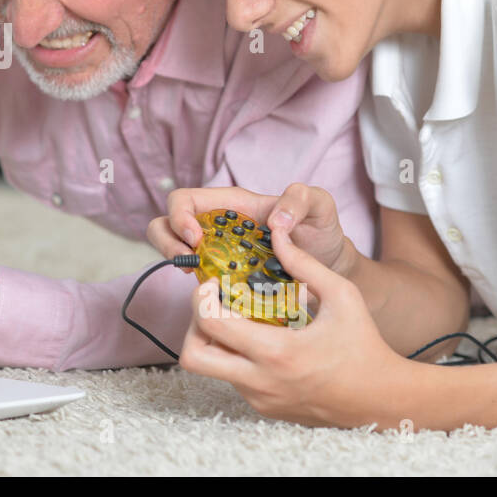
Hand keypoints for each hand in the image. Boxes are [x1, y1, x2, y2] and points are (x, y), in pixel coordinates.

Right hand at [146, 183, 356, 275]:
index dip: (179, 216)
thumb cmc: (320, 231)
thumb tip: (274, 221)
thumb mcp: (320, 206)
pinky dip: (198, 290)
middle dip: (166, 242)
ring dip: (175, 261)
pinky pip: (197, 283)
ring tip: (195, 275)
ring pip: (174, 251)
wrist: (331, 269)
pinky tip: (215, 296)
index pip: (184, 200)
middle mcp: (215, 228)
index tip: (196, 238)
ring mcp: (216, 255)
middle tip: (188, 262)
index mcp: (230, 205)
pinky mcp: (222, 281)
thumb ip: (300, 199)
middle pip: (165, 225)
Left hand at [178, 224, 412, 427]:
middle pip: (192, 357)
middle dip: (192, 326)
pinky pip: (232, 379)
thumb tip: (277, 234)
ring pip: (211, 368)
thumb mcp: (342, 296)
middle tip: (213, 306)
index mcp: (277, 352)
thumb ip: (304, 264)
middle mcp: (260, 381)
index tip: (214, 282)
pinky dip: (234, 357)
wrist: (383, 400)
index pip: (209, 323)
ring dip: (214, 341)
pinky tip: (257, 339)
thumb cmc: (364, 345)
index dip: (200, 297)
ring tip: (237, 318)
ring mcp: (259, 399)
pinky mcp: (263, 409)